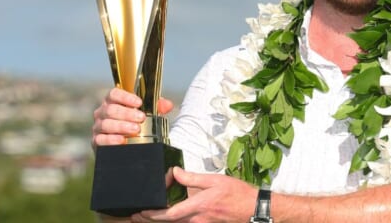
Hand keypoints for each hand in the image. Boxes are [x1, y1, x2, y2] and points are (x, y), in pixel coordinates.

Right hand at [91, 87, 173, 147]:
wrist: (126, 144)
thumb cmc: (135, 123)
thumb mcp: (148, 113)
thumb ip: (157, 107)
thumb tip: (168, 105)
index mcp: (112, 102)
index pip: (114, 94)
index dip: (125, 97)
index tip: (139, 103)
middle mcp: (102, 112)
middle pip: (110, 109)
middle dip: (127, 113)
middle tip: (141, 118)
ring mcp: (98, 127)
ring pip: (106, 124)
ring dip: (121, 126)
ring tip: (136, 129)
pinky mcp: (96, 141)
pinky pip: (100, 140)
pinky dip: (111, 140)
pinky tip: (122, 140)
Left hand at [132, 167, 256, 222]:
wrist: (254, 208)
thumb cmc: (237, 194)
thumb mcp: (214, 180)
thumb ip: (192, 178)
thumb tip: (174, 173)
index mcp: (198, 206)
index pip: (169, 214)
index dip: (151, 214)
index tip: (140, 211)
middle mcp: (197, 220)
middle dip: (150, 219)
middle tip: (135, 215)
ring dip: (160, 221)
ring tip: (147, 215)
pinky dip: (174, 221)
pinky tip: (170, 215)